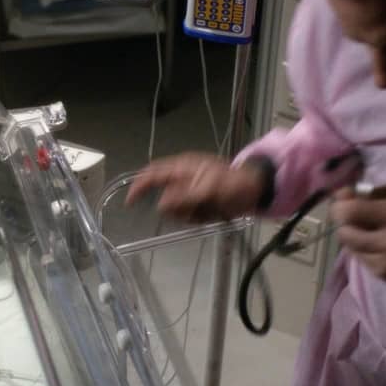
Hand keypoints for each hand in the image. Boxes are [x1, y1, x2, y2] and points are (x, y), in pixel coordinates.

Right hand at [125, 152, 264, 222]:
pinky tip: (213, 214)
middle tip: (194, 213)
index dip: (139, 186)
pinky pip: (189, 214)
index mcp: (183, 168)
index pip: (153, 174)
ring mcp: (192, 190)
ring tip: (210, 212)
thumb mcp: (209, 191)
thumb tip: (161, 205)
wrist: (256, 190)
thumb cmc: (234, 185)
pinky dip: (199, 218)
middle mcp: (184, 178)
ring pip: (177, 209)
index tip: (129, 202)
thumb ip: (184, 197)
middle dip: (178, 209)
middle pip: (166, 197)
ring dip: (190, 215)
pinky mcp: (199, 201)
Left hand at [330, 183, 385, 284]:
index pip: (349, 213)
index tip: (343, 203)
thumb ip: (371, 192)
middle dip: (346, 223)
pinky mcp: (385, 276)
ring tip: (373, 232)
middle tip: (358, 218)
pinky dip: (365, 251)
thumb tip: (339, 195)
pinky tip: (381, 246)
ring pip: (350, 247)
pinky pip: (360, 259)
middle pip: (344, 232)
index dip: (340, 207)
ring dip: (354, 238)